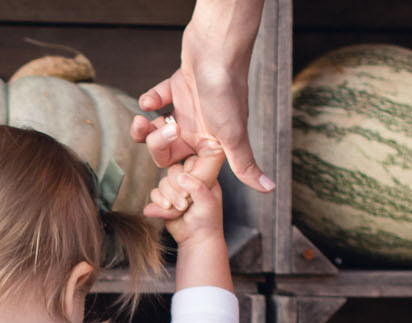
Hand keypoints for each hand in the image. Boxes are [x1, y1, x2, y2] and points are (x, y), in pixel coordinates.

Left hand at [130, 1, 271, 191]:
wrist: (217, 46)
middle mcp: (199, 128)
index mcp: (211, 143)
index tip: (168, 173)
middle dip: (157, 146)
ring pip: (158, 130)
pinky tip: (151, 99)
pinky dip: (150, 100)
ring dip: (145, 129)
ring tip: (142, 120)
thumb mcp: (233, 135)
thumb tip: (270, 188)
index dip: (176, 176)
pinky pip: (156, 101)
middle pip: (167, 153)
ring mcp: (187, 108)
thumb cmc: (226, 90)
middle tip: (165, 130)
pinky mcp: (177, 87)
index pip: (188, 171)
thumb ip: (245, 164)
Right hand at [144, 141, 225, 245]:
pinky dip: (158, 202)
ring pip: (162, 183)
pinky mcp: (164, 200)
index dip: (186, 173)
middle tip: (184, 204)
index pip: (190, 162)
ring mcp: (175, 190)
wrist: (196, 239)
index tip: (189, 191)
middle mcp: (188, 180)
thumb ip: (197, 188)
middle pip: (172, 171)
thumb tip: (182, 176)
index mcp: (202, 176)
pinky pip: (155, 194)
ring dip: (167, 197)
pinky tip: (167, 210)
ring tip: (178, 210)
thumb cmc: (207, 221)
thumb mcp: (207, 203)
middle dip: (175, 189)